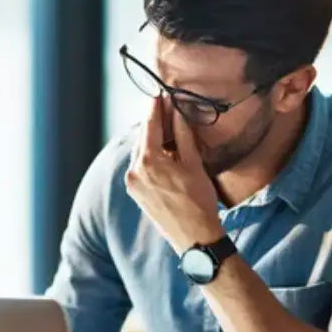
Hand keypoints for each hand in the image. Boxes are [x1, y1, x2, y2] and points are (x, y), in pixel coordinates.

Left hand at [125, 95, 223, 253]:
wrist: (195, 238)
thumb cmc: (199, 201)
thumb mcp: (193, 164)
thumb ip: (183, 135)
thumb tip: (178, 111)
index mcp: (148, 161)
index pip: (150, 125)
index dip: (156, 107)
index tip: (161, 93)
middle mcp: (134, 171)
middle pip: (143, 137)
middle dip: (154, 122)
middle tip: (166, 107)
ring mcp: (132, 183)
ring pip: (141, 152)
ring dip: (153, 140)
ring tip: (169, 130)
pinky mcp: (136, 193)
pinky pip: (140, 166)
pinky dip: (150, 156)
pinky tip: (165, 153)